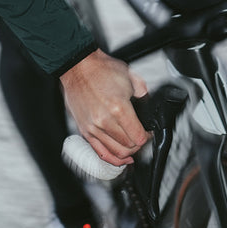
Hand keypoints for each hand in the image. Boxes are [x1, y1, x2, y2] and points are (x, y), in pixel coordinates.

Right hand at [59, 49, 148, 165]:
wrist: (78, 67)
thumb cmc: (101, 69)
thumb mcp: (129, 77)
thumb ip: (142, 93)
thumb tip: (148, 104)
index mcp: (118, 108)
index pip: (139, 136)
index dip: (147, 136)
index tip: (148, 132)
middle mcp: (104, 121)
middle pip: (129, 146)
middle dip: (139, 143)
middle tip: (141, 135)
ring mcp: (93, 128)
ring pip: (117, 152)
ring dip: (128, 152)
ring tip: (132, 145)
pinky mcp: (85, 131)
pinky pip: (101, 153)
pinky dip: (114, 160)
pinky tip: (122, 159)